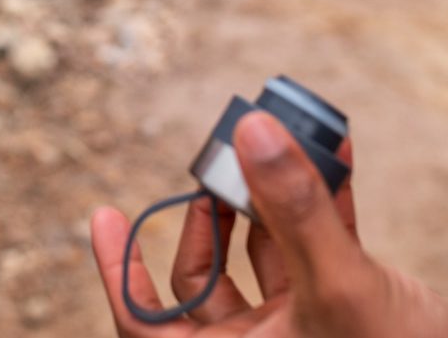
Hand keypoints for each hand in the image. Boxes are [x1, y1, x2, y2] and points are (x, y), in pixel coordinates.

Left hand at [91, 113, 447, 336]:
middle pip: (205, 283)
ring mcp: (304, 335)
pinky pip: (315, 253)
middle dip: (210, 217)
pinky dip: (321, 206)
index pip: (148, 328)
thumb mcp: (342, 288)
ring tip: (276, 141)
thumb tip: (251, 129)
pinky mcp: (345, 315)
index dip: (119, 271)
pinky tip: (333, 151)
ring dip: (269, 199)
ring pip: (263, 260)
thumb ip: (297, 210)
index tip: (101, 211)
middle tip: (219, 163)